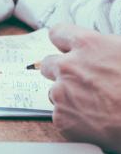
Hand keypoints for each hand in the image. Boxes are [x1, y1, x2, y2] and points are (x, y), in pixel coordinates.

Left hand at [41, 24, 120, 153]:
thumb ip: (105, 47)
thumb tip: (100, 48)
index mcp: (88, 45)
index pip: (58, 33)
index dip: (63, 41)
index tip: (65, 46)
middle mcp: (68, 67)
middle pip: (49, 63)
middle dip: (61, 70)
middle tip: (80, 80)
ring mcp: (61, 93)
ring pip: (54, 91)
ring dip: (68, 96)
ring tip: (95, 103)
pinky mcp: (61, 118)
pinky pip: (60, 115)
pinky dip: (73, 118)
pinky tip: (93, 120)